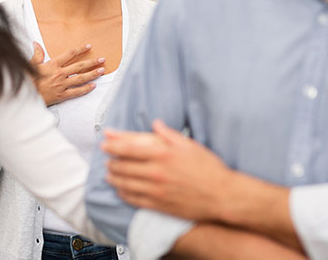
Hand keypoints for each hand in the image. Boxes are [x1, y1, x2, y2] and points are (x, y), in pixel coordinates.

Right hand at [30, 42, 105, 105]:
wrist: (26, 95)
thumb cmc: (28, 80)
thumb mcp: (31, 65)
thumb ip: (37, 54)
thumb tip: (36, 43)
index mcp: (53, 65)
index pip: (70, 54)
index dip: (80, 49)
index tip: (88, 46)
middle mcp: (60, 73)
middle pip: (79, 66)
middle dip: (92, 62)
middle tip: (102, 60)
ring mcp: (62, 85)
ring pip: (81, 78)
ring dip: (92, 74)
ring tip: (102, 71)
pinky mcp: (62, 95)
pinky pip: (77, 92)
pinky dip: (86, 89)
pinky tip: (93, 86)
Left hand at [102, 119, 230, 221]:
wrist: (222, 196)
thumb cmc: (208, 168)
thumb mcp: (190, 145)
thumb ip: (169, 134)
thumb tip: (155, 123)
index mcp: (163, 154)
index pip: (129, 148)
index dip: (113, 144)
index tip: (105, 142)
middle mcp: (156, 172)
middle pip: (123, 166)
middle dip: (111, 162)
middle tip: (106, 159)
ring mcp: (156, 190)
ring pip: (125, 183)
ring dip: (113, 178)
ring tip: (108, 174)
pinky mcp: (159, 205)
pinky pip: (134, 200)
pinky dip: (123, 194)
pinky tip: (120, 190)